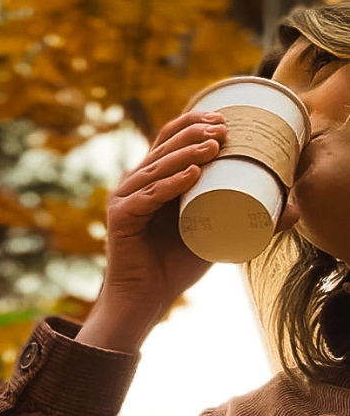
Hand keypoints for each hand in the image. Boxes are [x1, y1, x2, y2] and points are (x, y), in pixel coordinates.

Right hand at [76, 111, 226, 351]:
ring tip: (215, 146)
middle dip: (194, 132)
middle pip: (162, 146)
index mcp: (153, 179)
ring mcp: (125, 198)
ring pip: (156, 167)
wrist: (146, 296)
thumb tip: (294, 211)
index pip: (168, 139)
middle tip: (224, 130)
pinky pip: (148, 196)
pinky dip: (171, 184)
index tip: (224, 119)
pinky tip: (192, 174)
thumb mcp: (216, 234)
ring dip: (186, 153)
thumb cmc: (177, 264)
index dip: (192, 123)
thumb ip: (245, 219)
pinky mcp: (120, 217)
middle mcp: (136, 183)